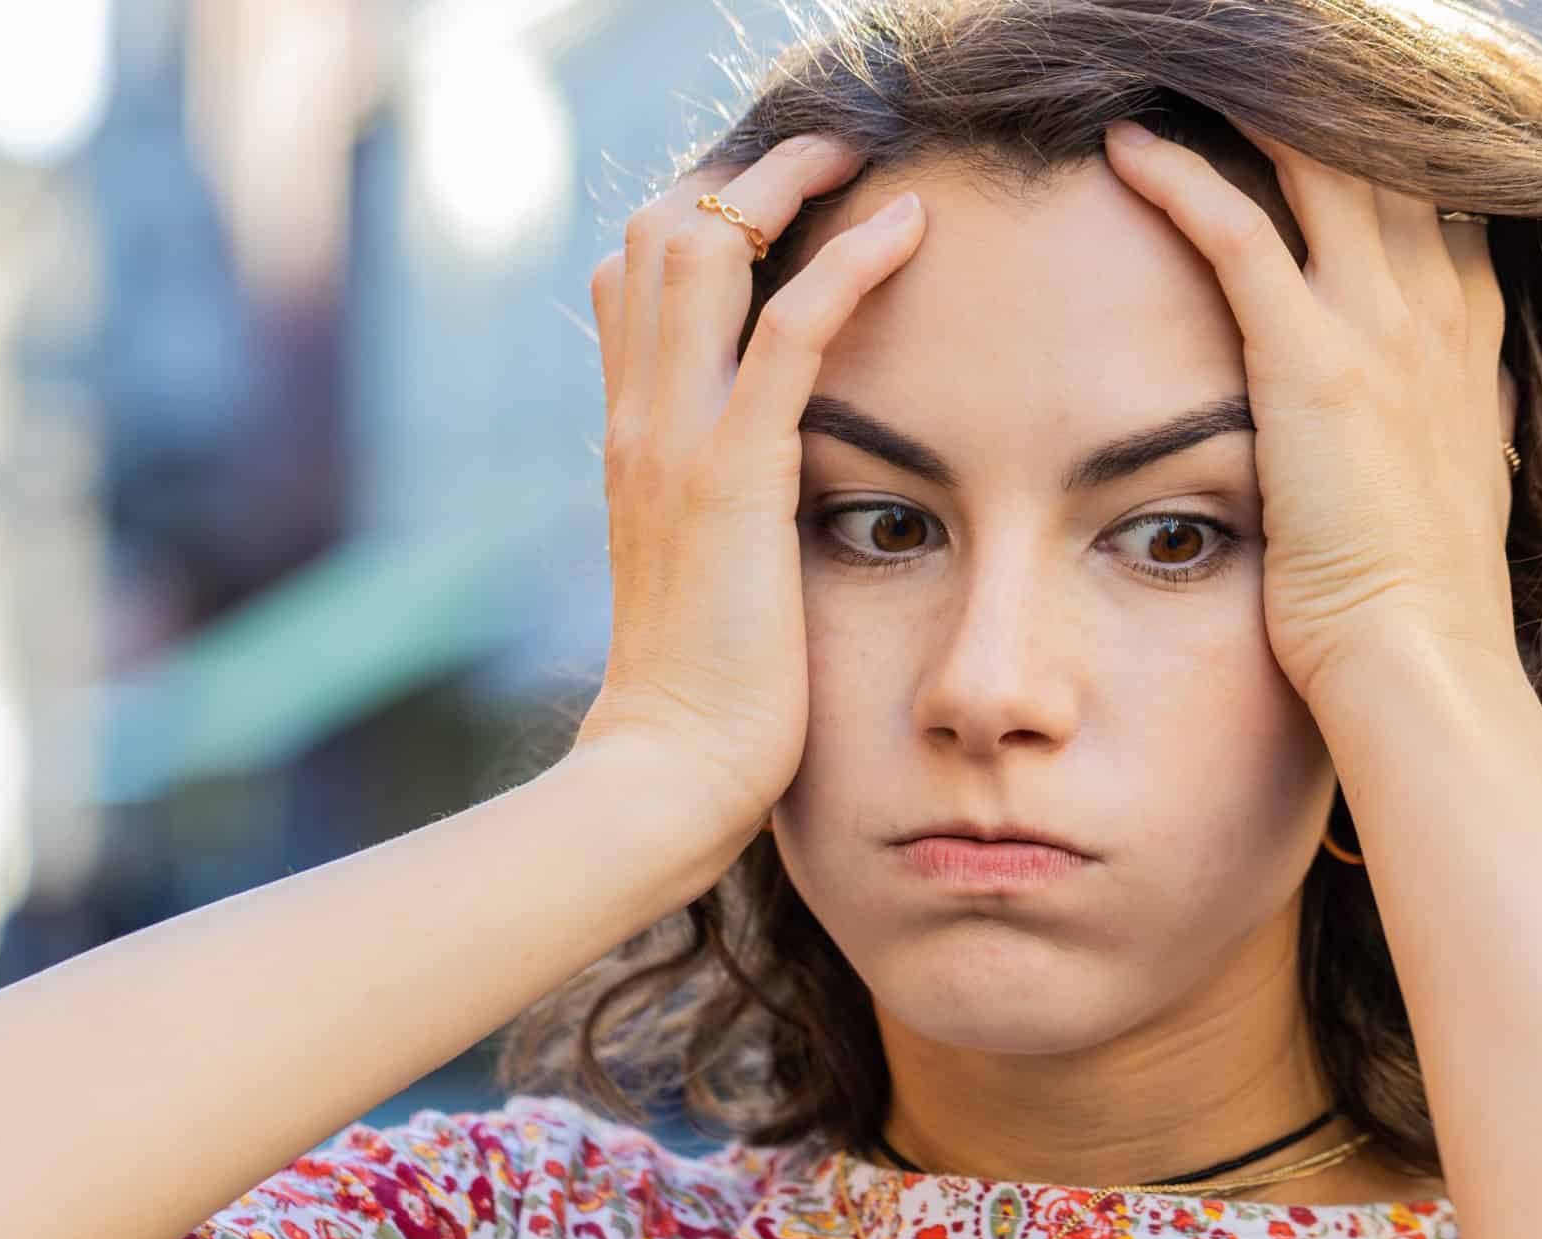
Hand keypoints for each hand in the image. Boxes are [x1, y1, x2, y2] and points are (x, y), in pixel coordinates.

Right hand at [580, 135, 927, 840]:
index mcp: (632, 441)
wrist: (668, 774)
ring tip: (865, 164)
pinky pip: (790, 328)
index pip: (633, 279)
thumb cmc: (708, 700)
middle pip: (654, 231)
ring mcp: (675, 441)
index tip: (780, 205)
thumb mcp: (705, 579)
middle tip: (829, 160)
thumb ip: (722, 513)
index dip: (700, 220)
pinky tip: (909, 228)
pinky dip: (850, 261)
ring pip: (704, 247)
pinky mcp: (733, 475)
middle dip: (742, 175)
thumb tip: (773, 489)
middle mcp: (638, 421)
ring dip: (789, 187)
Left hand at [1099, 117, 1520, 703]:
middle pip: (1384, 151)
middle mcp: (1436, 310)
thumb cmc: (1416, 602)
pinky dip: (1181, 180)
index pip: (1439, 191)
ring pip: (1319, 163)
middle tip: (1244, 58)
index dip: (1384, 138)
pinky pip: (1239, 233)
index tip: (1327, 105)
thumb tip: (1430, 414)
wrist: (1419, 661)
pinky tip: (1127, 147)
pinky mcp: (1313, 361)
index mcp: (1468, 336)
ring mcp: (1382, 327)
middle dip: (1315, 94)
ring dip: (1246, 107)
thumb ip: (1441, 424)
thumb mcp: (1449, 486)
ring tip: (1183, 70)